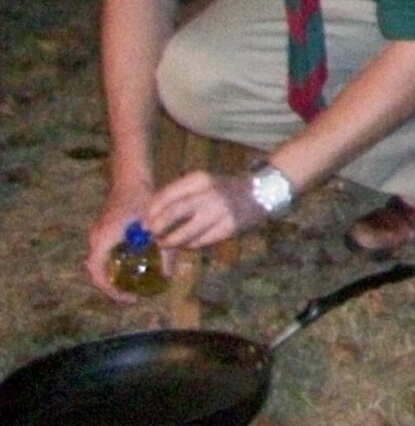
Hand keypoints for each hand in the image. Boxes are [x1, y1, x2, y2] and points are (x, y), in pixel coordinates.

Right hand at [85, 183, 157, 298]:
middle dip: (113, 286)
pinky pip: (102, 255)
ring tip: (132, 285)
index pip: (98, 273)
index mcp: (103, 239)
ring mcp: (95, 235)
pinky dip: (113, 265)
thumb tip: (169, 275)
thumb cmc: (142, 199)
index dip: (111, 290)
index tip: (128, 298)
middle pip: (97, 272)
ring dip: (112, 277)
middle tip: (132, 296)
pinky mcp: (100, 232)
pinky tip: (132, 266)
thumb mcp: (156, 226)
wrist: (129, 179)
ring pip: (98, 264)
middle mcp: (95, 239)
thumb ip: (163, 250)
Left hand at [144, 169, 269, 250]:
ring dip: (171, 241)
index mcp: (199, 180)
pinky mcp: (229, 227)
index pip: (165, 196)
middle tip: (151, 236)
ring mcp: (220, 211)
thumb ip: (177, 197)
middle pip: (173, 213)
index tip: (142, 223)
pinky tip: (188, 243)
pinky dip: (189, 245)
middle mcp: (209, 194)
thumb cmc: (223, 188)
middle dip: (157, 227)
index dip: (150, 212)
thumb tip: (148, 216)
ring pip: (185, 232)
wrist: (262, 191)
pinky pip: (200, 241)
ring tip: (165, 243)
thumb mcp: (201, 184)